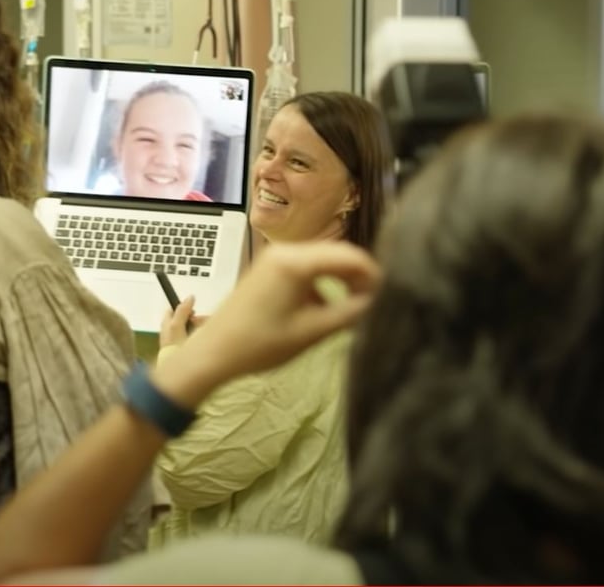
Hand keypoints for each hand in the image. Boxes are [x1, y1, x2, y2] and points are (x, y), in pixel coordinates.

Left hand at [151, 242, 379, 406]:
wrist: (214, 353)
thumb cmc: (261, 344)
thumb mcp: (311, 331)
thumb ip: (349, 313)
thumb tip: (377, 301)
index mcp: (295, 262)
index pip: (348, 256)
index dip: (373, 274)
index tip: (389, 294)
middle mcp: (285, 251)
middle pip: (336, 254)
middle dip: (358, 276)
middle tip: (376, 302)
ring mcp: (275, 259)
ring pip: (322, 261)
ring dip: (341, 280)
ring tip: (357, 306)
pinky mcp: (269, 270)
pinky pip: (306, 269)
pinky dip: (322, 283)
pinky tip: (327, 308)